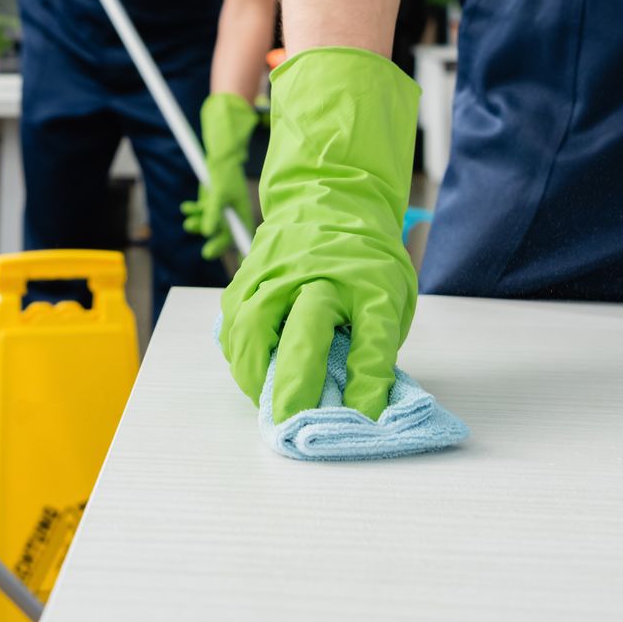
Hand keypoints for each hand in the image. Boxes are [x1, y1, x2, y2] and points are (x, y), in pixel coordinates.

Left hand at [180, 92, 259, 259]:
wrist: (218, 157)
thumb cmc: (225, 174)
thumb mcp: (219, 194)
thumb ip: (213, 213)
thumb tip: (207, 233)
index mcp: (241, 215)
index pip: (240, 237)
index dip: (239, 251)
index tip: (239, 266)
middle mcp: (230, 216)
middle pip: (223, 236)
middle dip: (214, 244)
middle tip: (207, 253)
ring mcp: (218, 211)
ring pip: (207, 225)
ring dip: (197, 224)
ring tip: (188, 221)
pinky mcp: (207, 204)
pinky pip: (199, 214)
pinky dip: (192, 211)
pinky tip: (186, 207)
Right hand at [220, 48, 418, 421]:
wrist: (329, 198)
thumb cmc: (363, 257)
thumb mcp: (390, 296)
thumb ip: (375, 348)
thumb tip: (363, 405)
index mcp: (367, 279)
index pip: (374, 335)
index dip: (370, 384)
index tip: (365, 420)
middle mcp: (317, 274)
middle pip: (302, 331)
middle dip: (297, 384)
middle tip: (293, 423)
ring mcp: (274, 273)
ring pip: (253, 330)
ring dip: (257, 376)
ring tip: (269, 405)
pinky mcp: (243, 279)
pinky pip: (232, 328)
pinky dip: (240, 358)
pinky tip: (254, 375)